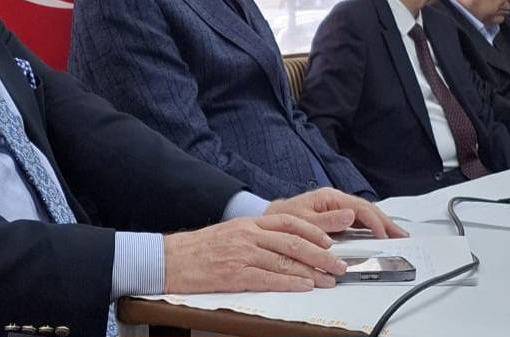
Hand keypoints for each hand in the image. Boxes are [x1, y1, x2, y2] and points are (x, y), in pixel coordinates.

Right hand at [162, 213, 345, 292]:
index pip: (289, 222)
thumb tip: (284, 244)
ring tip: (329, 279)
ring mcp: (243, 255)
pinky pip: (269, 279)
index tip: (330, 241)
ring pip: (286, 260)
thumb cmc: (200, 249)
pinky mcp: (235, 275)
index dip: (314, 232)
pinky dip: (290, 283)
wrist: (171, 259)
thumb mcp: (231, 232)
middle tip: (338, 265)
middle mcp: (249, 235)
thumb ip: (256, 235)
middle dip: (321, 254)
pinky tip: (305, 287)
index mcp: (250, 223)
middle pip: (294, 242)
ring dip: (312, 271)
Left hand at [265, 187, 406, 238]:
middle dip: (386, 222)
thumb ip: (326, 221)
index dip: (374, 223)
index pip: (359, 208)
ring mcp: (335, 209)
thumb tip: (350, 216)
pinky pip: (358, 222)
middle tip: (402, 236)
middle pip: (367, 210)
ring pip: (365, 216)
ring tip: (397, 236)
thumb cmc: (280, 220)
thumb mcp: (301, 221)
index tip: (384, 236)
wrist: (267, 222)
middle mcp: (334, 201)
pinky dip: (371, 228)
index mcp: (328, 198)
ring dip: (382, 225)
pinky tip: (380, 235)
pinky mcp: (334, 218)